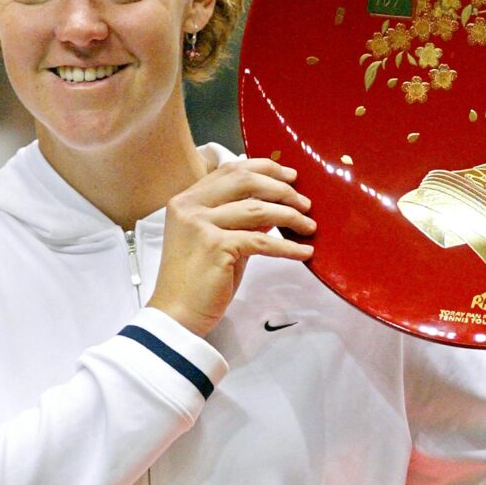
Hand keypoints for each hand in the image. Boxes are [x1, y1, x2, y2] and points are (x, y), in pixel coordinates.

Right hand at [147, 159, 315, 336]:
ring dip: (290, 216)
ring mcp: (201, 224)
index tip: (289, 176)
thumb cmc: (197, 281)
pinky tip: (303, 252)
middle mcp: (190, 206)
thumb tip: (274, 207)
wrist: (176, 315)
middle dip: (281, 189)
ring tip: (309, 226)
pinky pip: (262, 240)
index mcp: (187, 200)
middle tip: (305, 202)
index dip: (264, 169)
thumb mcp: (218, 240)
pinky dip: (287, 247)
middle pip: (245, 181)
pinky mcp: (216, 246)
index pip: (231, 170)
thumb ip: (240, 220)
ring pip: (257, 209)